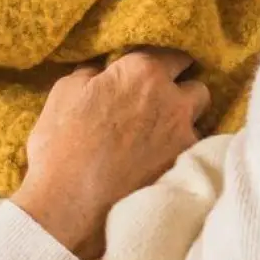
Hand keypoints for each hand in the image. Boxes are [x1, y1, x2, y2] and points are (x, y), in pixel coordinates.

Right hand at [11, 49, 207, 259]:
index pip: (175, 53)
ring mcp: (183, 136)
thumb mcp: (65, 92)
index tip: (154, 70)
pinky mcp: (184, 168)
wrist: (69, 206)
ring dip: (183, 123)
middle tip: (158, 104)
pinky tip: (158, 161)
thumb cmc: (61, 144)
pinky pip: (193, 152)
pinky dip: (180, 153)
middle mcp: (172, 99)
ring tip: (159, 136)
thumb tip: (104, 71)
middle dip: (182, 91)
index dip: (164, 62)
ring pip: (198, 121)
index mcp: (143, 71)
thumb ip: (94, 74)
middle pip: (196, 86)